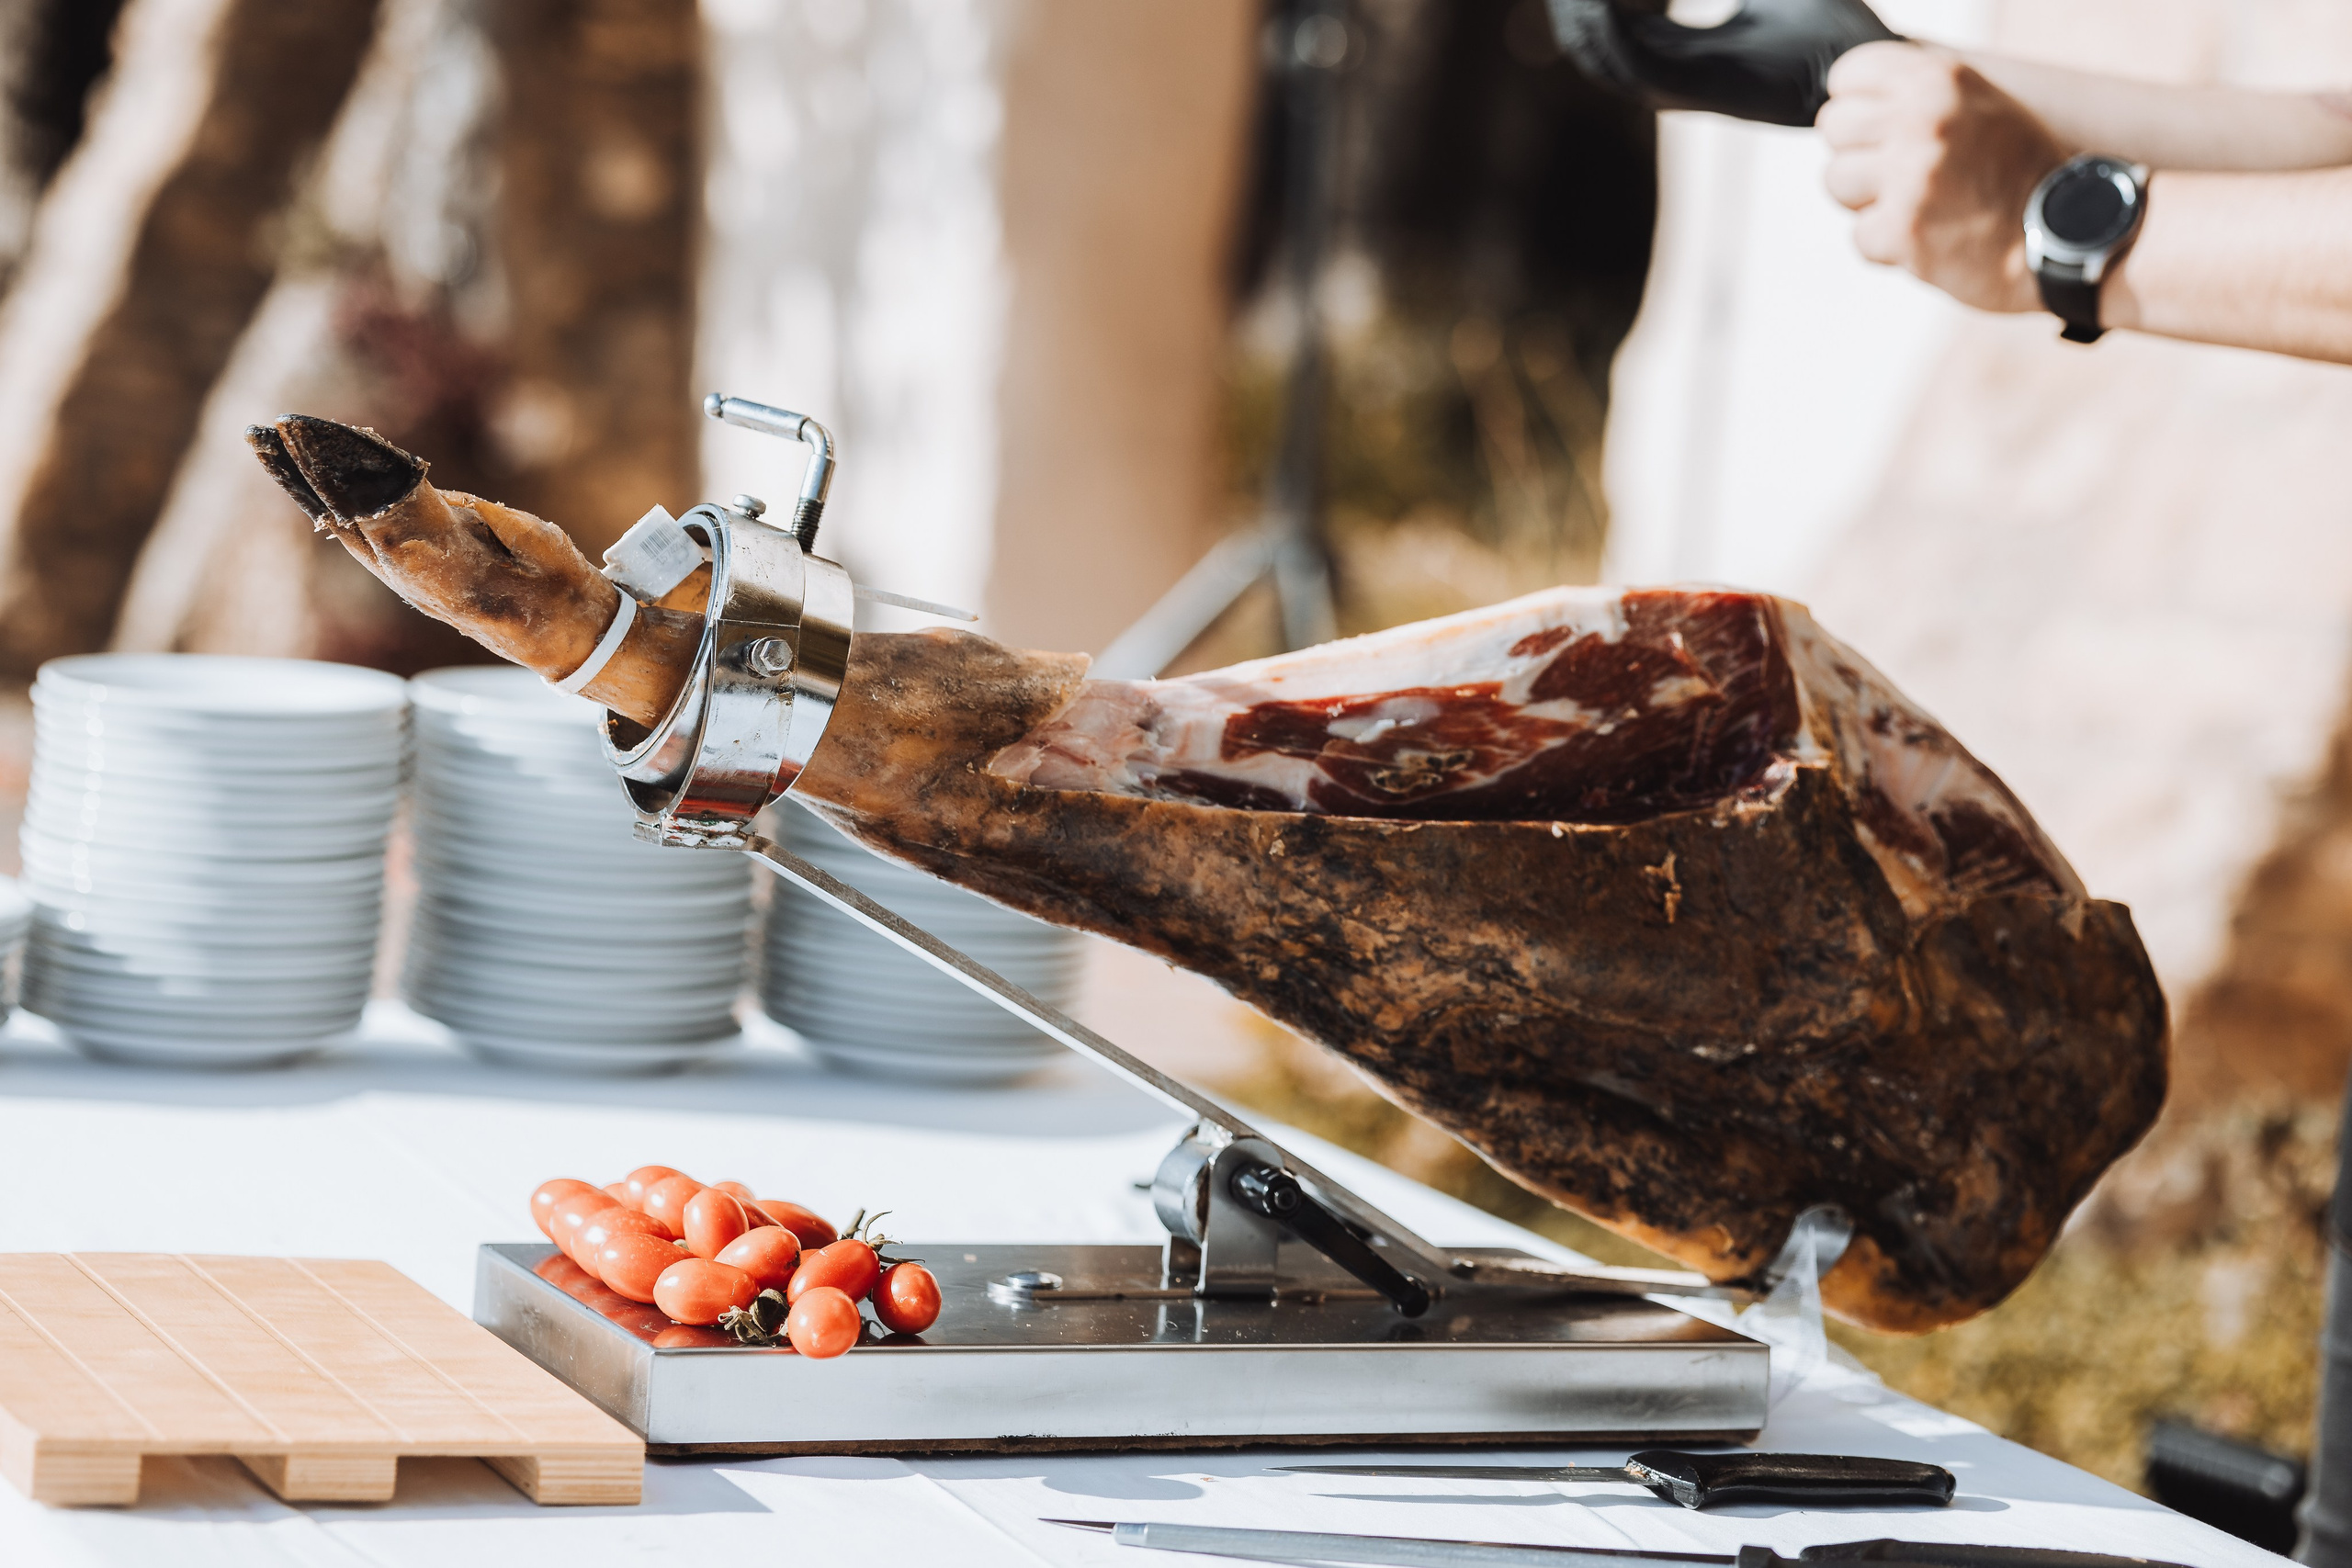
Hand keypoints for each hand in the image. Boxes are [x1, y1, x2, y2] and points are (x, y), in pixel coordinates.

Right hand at [1547, 0, 1898, 128]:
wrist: (1859, 59)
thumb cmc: (1822, 23)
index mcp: (1680, 57)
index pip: (1611, 30)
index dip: (1587, 2)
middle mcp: (1670, 82)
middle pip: (1593, 46)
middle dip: (1573, 8)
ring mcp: (1679, 91)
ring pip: (1603, 56)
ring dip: (1584, 15)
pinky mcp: (1696, 90)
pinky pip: (1633, 62)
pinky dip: (1613, 26)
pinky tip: (1607, 0)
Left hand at [1818, 42, 2069, 311]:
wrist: (2068, 234)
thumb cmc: (2020, 174)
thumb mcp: (1980, 105)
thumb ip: (1920, 95)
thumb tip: (1853, 100)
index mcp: (1939, 80)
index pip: (1849, 75)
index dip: (1856, 107)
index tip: (1874, 130)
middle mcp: (1921, 120)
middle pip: (1833, 127)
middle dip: (1858, 154)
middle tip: (1896, 175)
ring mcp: (1910, 175)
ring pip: (1836, 181)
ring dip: (1868, 202)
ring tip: (1917, 206)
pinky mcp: (1904, 229)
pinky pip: (1859, 237)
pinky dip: (1887, 247)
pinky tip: (1928, 239)